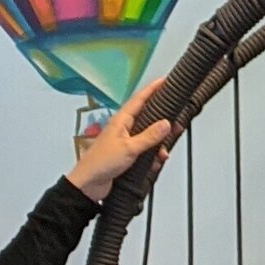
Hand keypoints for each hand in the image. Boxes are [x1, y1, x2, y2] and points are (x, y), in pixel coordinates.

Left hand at [66, 80, 175, 202]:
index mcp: (121, 120)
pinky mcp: (127, 155)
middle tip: (175, 123)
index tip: (164, 81)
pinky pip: (145, 152)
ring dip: (157, 145)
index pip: (140, 99)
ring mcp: (125, 141)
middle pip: (148, 117)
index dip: (152, 89)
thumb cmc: (100, 163)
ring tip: (162, 152)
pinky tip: (154, 163)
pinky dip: (151, 157)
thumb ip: (149, 136)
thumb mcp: (129, 148)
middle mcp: (124, 128)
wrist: (89, 184)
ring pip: (148, 137)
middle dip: (162, 122)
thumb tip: (165, 123)